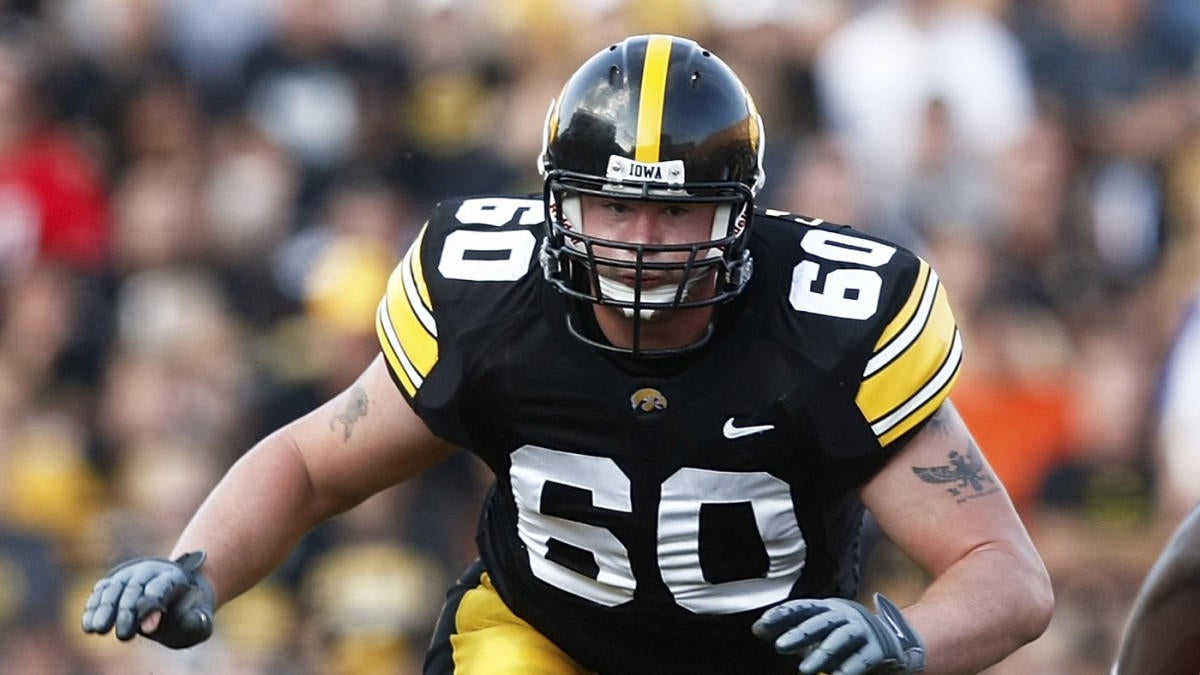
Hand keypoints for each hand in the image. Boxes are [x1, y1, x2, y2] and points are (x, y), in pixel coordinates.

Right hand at [81, 551, 215, 648]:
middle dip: (127, 611)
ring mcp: (128, 574)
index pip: (161, 586)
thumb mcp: (199, 618)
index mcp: (174, 576)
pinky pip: (100, 593)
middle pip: (135, 588)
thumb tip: (168, 626)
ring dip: (105, 610)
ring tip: (99, 630)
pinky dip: (93, 608)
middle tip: (124, 635)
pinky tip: (89, 625)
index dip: (152, 605)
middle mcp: (148, 571)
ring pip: (113, 589)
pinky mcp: (112, 582)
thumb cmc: (189, 611)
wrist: (174, 591)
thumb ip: (194, 623)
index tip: (147, 628)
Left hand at [752, 593, 925, 674]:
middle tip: (779, 646)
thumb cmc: (845, 638)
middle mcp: (845, 615)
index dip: (782, 615)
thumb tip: (757, 629)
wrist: (893, 643)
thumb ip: (789, 630)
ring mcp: (863, 630)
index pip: (802, 607)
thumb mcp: (817, 632)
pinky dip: (849, 668)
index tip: (762, 626)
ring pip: (840, 638)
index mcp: (827, 608)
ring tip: (803, 669)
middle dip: (799, 633)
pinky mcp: (879, 648)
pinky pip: (863, 658)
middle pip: (820, 621)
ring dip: (822, 654)